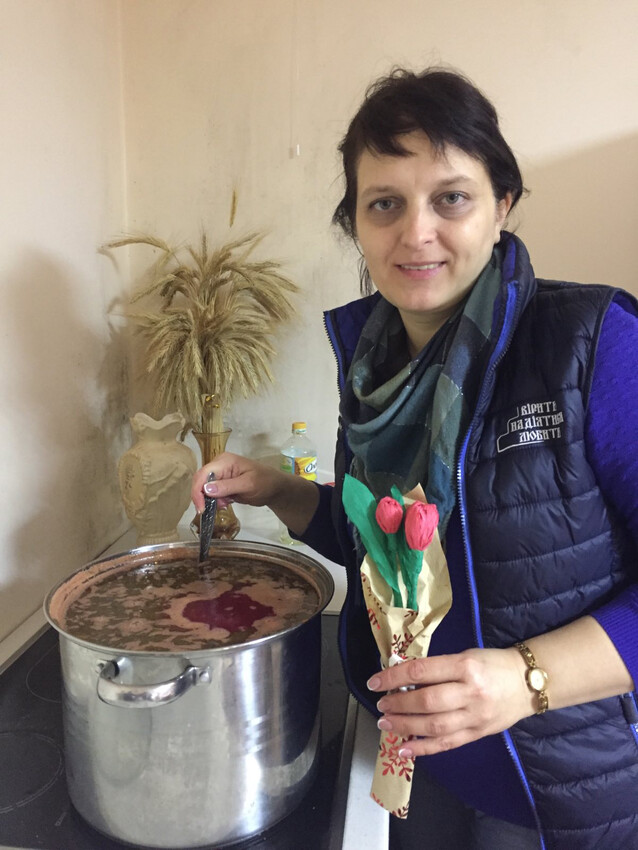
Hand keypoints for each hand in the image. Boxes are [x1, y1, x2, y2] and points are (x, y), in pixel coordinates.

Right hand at [191, 452, 284, 512]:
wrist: (275, 488)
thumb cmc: (265, 482)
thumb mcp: (248, 484)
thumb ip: (227, 486)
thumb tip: (206, 489)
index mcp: (224, 461)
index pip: (203, 474)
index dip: (198, 491)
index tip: (201, 508)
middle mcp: (219, 466)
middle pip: (200, 481)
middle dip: (204, 497)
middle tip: (218, 507)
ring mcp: (220, 475)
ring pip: (204, 489)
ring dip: (212, 500)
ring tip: (227, 503)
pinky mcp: (222, 484)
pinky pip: (211, 494)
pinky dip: (216, 501)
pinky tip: (228, 502)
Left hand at [367, 647, 533, 756]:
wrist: (528, 683)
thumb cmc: (492, 664)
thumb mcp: (464, 656)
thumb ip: (436, 668)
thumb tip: (402, 678)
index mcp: (465, 666)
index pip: (422, 671)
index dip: (394, 677)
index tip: (375, 682)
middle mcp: (470, 692)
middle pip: (427, 701)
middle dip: (398, 705)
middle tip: (381, 705)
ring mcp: (475, 717)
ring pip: (434, 726)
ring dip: (405, 726)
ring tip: (386, 724)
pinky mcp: (478, 734)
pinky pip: (447, 744)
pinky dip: (423, 749)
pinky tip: (404, 749)